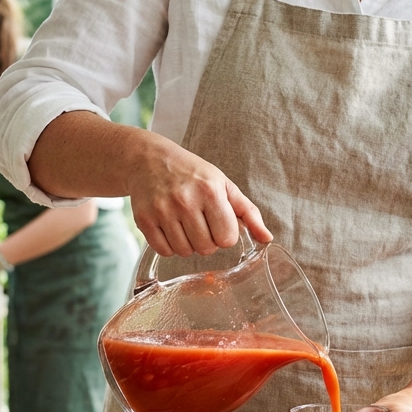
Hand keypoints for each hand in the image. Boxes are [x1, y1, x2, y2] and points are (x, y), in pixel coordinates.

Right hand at [125, 142, 271, 256]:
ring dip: (189, 244)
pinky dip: (170, 246)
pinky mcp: (144, 219)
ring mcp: (163, 211)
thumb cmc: (192, 174)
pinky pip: (164, 251)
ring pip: (185, 252)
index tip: (218, 222)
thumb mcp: (224, 185)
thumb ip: (248, 212)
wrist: (150, 160)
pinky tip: (171, 229)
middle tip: (201, 223)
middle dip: (208, 241)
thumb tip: (267, 238)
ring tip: (185, 225)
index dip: (225, 234)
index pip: (227, 238)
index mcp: (210, 192)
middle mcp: (186, 201)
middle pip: (206, 248)